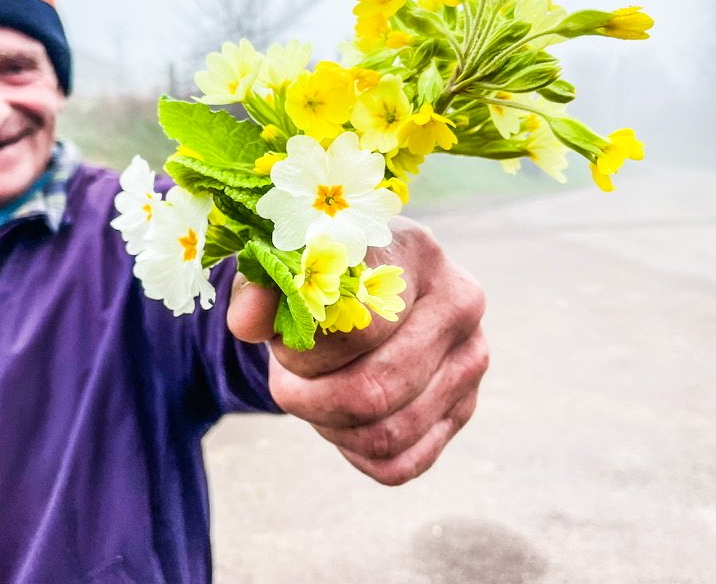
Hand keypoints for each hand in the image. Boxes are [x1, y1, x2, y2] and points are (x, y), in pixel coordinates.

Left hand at [226, 216, 488, 485]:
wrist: (363, 289)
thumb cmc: (321, 274)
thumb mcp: (285, 268)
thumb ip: (260, 287)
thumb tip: (245, 320)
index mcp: (416, 251)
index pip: (357, 325)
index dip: (302, 350)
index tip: (278, 341)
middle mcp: (459, 303)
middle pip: (374, 390)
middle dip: (311, 397)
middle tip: (286, 381)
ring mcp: (470, 360)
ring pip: (386, 433)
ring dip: (328, 425)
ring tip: (310, 394)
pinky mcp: (464, 408)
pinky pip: (400, 464)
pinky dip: (354, 452)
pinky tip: (338, 420)